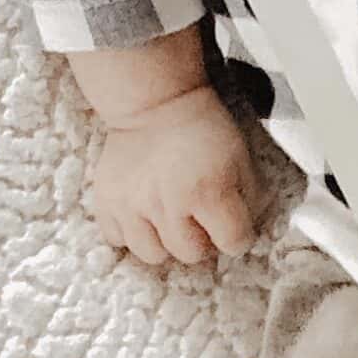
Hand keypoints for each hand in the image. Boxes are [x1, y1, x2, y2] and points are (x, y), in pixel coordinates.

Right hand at [89, 87, 262, 266]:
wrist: (155, 101)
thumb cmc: (203, 129)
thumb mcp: (241, 157)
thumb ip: (250, 198)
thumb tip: (246, 227)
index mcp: (208, 192)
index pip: (233, 243)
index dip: (238, 236)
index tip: (233, 226)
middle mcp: (169, 205)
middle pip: (191, 255)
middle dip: (202, 240)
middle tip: (199, 218)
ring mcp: (133, 206)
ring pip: (153, 255)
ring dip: (166, 241)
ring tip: (169, 218)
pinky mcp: (107, 202)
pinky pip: (118, 239)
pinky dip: (131, 232)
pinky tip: (143, 212)